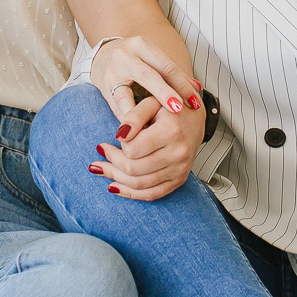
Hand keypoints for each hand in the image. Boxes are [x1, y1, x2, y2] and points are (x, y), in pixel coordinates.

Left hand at [89, 37, 205, 200]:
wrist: (195, 118)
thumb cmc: (170, 107)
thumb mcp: (151, 102)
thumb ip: (134, 115)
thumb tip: (119, 135)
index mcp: (171, 131)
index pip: (133, 149)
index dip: (118, 145)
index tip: (110, 139)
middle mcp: (178, 153)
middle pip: (134, 169)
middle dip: (111, 163)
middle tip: (101, 153)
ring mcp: (180, 169)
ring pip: (140, 184)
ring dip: (115, 178)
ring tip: (101, 168)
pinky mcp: (179, 180)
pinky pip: (152, 194)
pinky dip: (130, 194)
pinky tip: (114, 186)